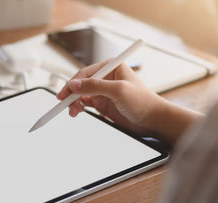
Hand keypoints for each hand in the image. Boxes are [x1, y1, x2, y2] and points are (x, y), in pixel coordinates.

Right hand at [57, 61, 201, 144]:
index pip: (85, 73)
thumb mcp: (118, 91)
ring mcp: (104, 91)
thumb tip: (75, 84)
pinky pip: (85, 103)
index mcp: (111, 67)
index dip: (73, 83)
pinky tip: (76, 112)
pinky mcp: (103, 104)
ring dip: (74, 102)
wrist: (153, 121)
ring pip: (81, 94)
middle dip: (71, 94)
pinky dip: (78, 108)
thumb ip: (95, 86)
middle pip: (81, 83)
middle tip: (63, 104)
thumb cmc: (143, 102)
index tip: (64, 94)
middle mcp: (106, 77)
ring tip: (73, 112)